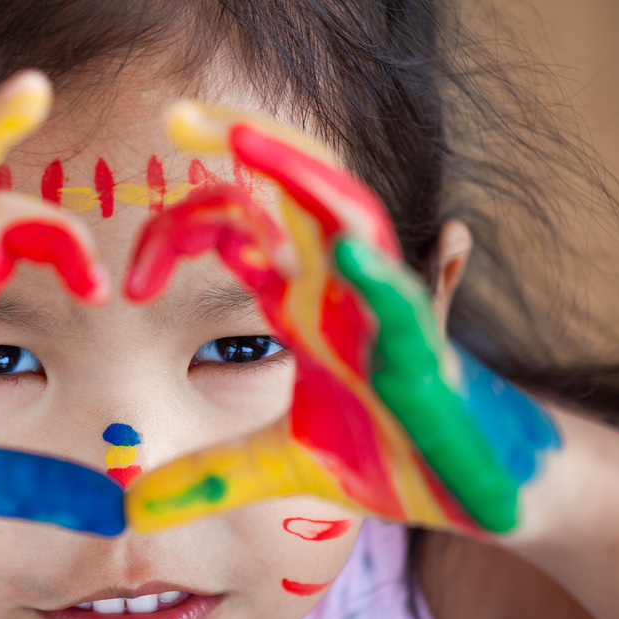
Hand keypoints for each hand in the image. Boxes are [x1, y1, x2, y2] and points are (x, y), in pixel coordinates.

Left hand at [123, 102, 559, 534]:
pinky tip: (348, 256)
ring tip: (249, 140)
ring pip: (351, 221)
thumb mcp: (282, 465)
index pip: (240, 227)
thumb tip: (135, 503)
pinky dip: (381, 277)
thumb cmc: (395, 456)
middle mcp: (343, 290)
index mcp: (305, 300)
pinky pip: (408, 305)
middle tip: (176, 115)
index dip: (181, 232)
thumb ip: (211, 476)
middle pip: (295, 190)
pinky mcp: (430, 362)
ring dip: (304, 176)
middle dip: (243, 141)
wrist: (485, 494)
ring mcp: (387, 316)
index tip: (133, 283)